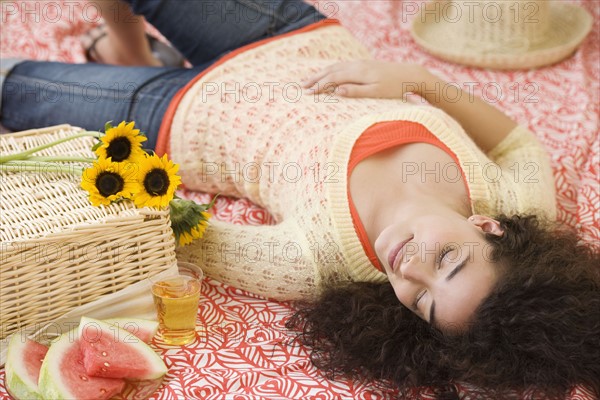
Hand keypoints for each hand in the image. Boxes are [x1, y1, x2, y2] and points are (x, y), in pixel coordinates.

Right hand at [302, 60, 427, 98]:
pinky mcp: (363, 64)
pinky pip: (341, 65)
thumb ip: (356, 91)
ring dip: (320, 73)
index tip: (307, 94)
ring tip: (308, 80)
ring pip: (335, 67)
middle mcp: (356, 66)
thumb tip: (337, 91)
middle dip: (315, 79)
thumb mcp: (375, 92)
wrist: (409, 74)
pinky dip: (330, 69)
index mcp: (358, 73)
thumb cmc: (394, 87)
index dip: (319, 86)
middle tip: (301, 86)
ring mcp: (359, 63)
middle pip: (330, 71)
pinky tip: (326, 73)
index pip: (332, 79)